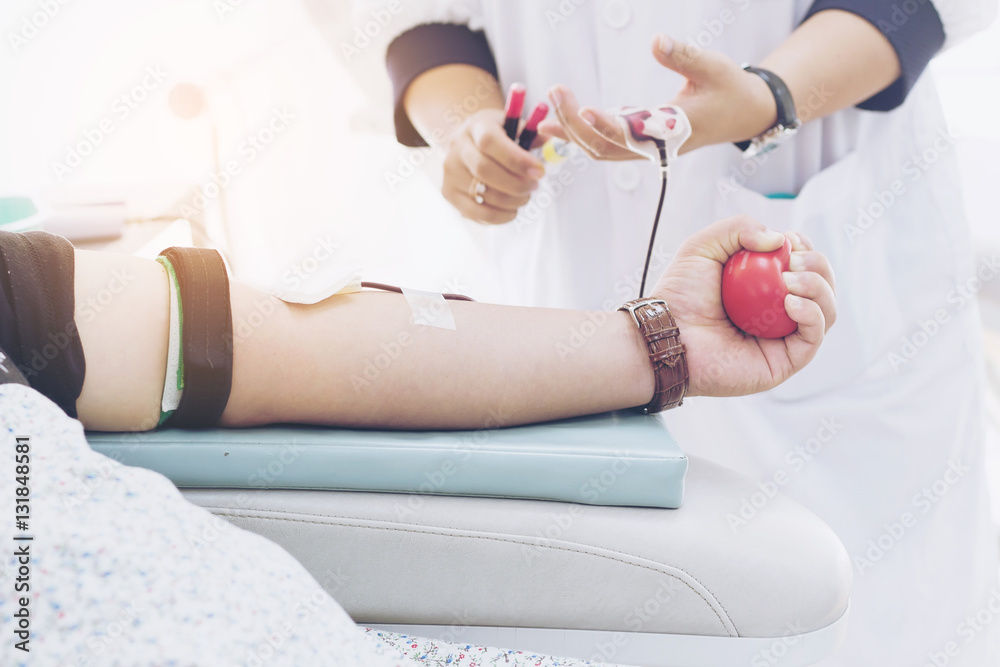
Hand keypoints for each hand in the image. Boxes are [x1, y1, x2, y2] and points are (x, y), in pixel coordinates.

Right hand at [441, 108, 546, 224]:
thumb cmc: (498, 136)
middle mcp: (457, 149)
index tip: (539, 171)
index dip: (516, 159)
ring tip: (524, 197)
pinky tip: (512, 210)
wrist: (469, 144)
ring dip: (511, 201)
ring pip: (482, 195)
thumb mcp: (513, 126)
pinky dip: (499, 216)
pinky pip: (476, 213)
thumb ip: (531, 132)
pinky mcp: (449, 194)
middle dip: (516, 183)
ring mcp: (450, 173)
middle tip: (534, 186)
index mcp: (475, 127)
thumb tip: (549, 137)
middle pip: (484, 171)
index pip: (490, 142)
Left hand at [538, 35, 777, 156]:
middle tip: (555, 93)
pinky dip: (580, 133)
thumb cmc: (730, 90)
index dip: (608, 125)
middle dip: (576, 125)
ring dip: (572, 132)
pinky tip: (556, 121)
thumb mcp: (714, 67)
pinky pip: (604, 142)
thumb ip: (684, 56)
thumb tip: (656, 40)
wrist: (744, 113)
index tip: (586, 109)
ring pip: (601, 149)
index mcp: (675, 130)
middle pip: (606, 147)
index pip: (634, 135)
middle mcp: (656, 145)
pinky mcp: (640, 139)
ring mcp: (646, 146)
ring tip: (545, 112)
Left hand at [651, 215, 835, 396]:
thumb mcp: (704, 246)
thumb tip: (780, 240)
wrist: (665, 334)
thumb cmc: (679, 294)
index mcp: (765, 289)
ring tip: (791, 278)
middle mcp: (778, 313)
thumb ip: (739, 228)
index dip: (807, 250)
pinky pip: (813, 338)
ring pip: (826, 312)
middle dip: (819, 266)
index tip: (791, 240)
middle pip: (823, 288)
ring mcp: (783, 339)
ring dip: (819, 288)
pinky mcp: (783, 363)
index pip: (805, 266)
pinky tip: (791, 301)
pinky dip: (812, 315)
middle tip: (793, 260)